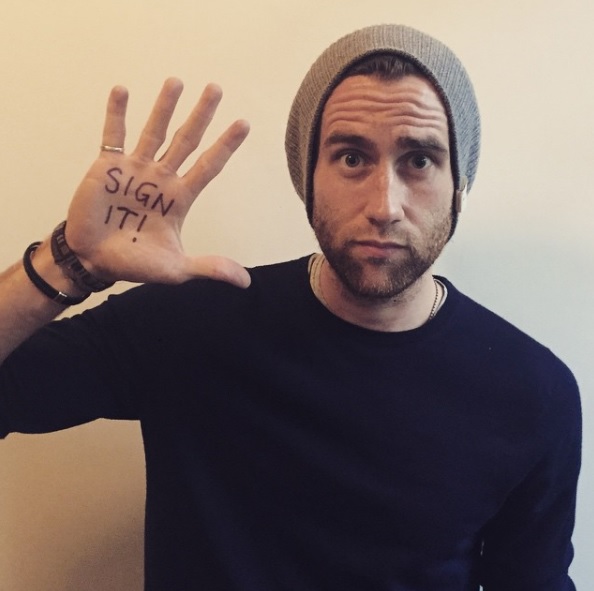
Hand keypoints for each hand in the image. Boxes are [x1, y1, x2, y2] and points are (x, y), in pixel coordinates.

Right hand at [65, 78, 250, 287]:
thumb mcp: (177, 269)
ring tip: (177, 81)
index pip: (208, 166)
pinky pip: (114, 136)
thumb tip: (246, 282)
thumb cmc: (135, 263)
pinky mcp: (107, 167)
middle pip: (186, 140)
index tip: (244, 123)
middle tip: (216, 87)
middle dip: (201, 115)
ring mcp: (135, 170)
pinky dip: (117, 114)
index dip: (225, 145)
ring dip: (164, 107)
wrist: (94, 260)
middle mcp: (161, 178)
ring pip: (154, 131)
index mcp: (180, 198)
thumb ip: (210, 267)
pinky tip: (123, 90)